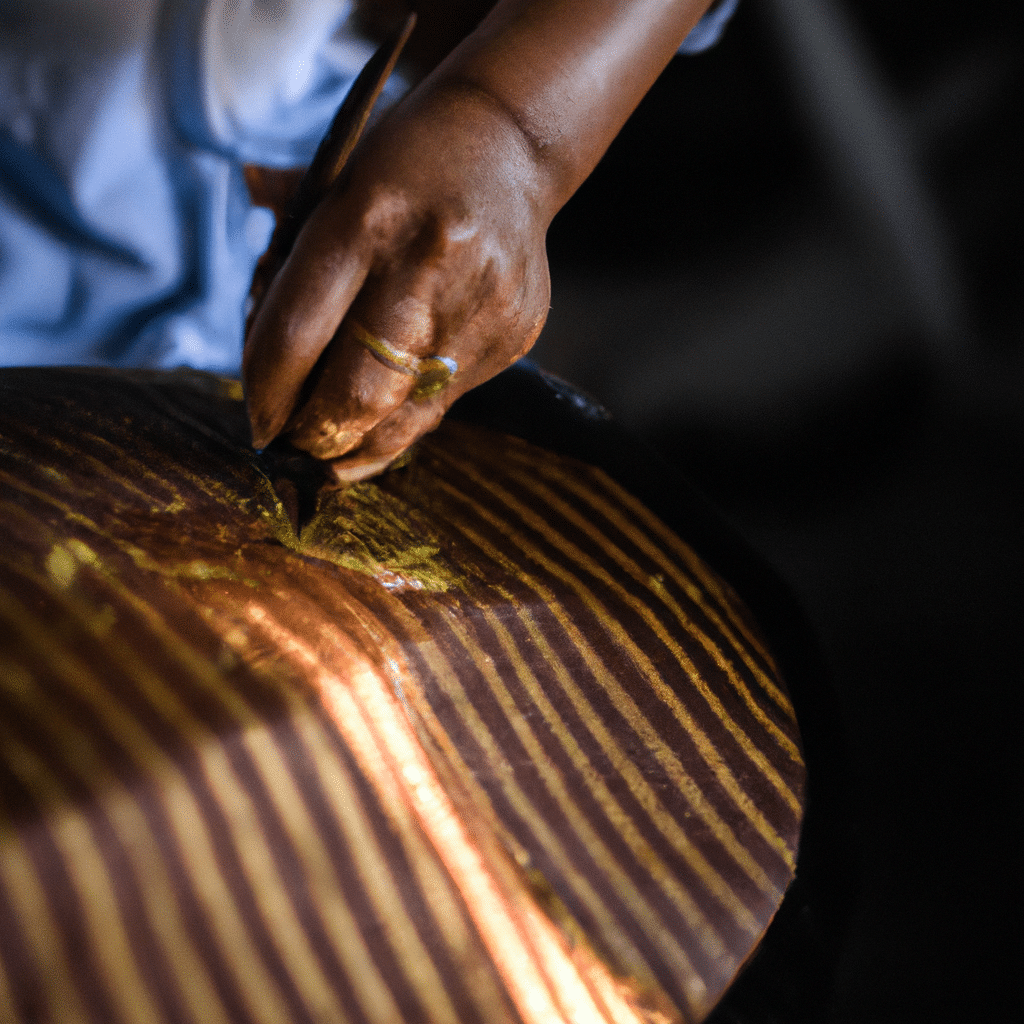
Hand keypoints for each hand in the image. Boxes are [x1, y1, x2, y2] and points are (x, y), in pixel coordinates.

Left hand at [242, 80, 552, 483]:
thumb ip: (292, 252)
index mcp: (366, 218)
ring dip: (360, 445)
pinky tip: (389, 413)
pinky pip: (445, 401)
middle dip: (315, 435)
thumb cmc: (405, 166)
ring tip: (333, 453)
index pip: (295, 334)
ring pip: (406, 417)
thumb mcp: (336, 184)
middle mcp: (425, 267)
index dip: (267, 392)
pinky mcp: (512, 336)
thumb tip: (258, 313)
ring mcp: (478, 308)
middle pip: (355, 393)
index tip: (258, 419)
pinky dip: (408, 416)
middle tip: (295, 445)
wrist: (511, 144)